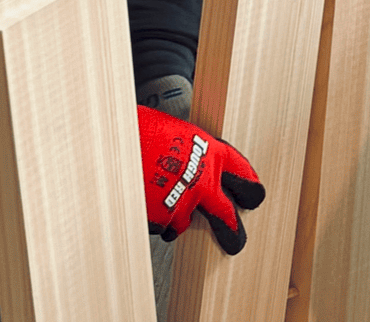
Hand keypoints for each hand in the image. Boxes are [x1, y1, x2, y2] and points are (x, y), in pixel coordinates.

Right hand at [140, 105, 264, 253]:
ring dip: (176, 219)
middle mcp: (203, 182)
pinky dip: (154, 219)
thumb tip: (189, 159)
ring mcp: (182, 203)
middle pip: (228, 218)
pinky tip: (144, 202)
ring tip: (161, 204)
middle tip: (235, 242)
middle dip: (232, 233)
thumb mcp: (177, 131)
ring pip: (185, 223)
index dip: (250, 188)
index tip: (253, 196)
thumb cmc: (144, 128)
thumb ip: (191, 151)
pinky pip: (161, 225)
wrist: (116, 140)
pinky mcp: (161, 218)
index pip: (244, 176)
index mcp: (212, 154)